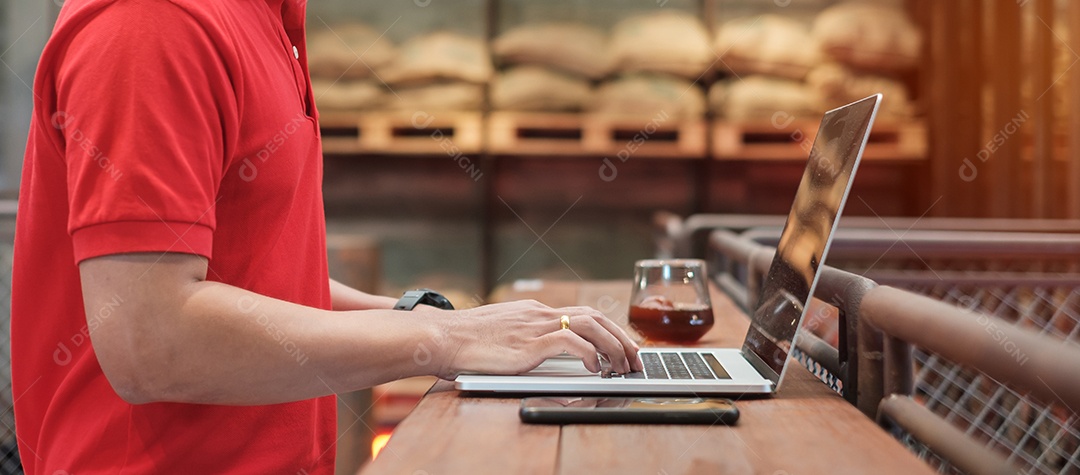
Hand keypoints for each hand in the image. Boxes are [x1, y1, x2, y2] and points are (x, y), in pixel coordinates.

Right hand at [427, 300, 643, 377]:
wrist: (442, 337)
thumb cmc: (464, 342)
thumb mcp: (500, 335)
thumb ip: (521, 338)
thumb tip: (536, 352)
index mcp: (534, 311)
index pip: (582, 314)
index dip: (608, 329)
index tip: (622, 345)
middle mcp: (540, 314)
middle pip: (595, 316)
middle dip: (621, 336)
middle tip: (636, 358)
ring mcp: (536, 326)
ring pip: (590, 326)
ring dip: (613, 346)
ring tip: (623, 367)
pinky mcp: (530, 344)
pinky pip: (571, 343)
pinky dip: (590, 355)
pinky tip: (596, 369)